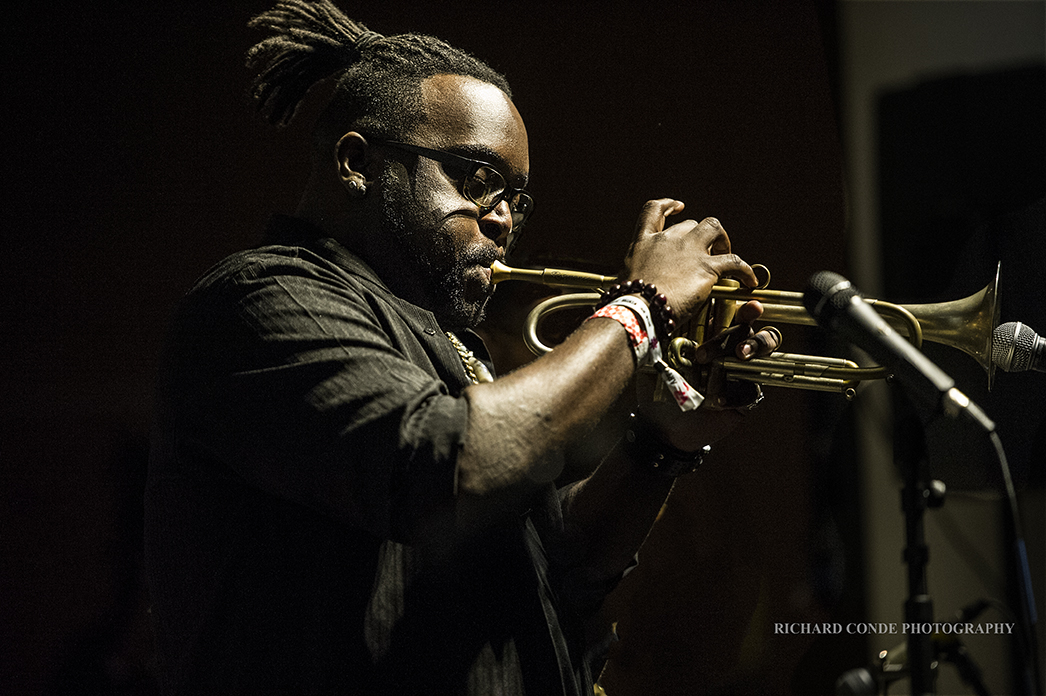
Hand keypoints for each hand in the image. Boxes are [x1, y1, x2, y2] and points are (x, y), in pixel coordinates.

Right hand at [624, 200, 758, 321]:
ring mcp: (689, 250)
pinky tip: (749, 281)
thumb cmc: (629, 300)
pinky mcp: (707, 267)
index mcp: (644, 242)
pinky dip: (746, 271)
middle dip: (700, 236)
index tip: (678, 207)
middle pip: (691, 224)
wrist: (639, 308)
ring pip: (714, 228)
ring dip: (721, 240)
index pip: (654, 210)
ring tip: (724, 255)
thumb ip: (636, 276)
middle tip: (705, 253)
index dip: (668, 205)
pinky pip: (735, 262)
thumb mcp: (625, 279)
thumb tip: (635, 286)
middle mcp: (668, 240)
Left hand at [635, 300, 780, 451]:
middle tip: (733, 345)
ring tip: (740, 356)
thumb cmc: (659, 384)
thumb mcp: (660, 356)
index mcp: (712, 335)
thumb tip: (677, 312)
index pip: (734, 316)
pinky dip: (737, 392)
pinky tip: (720, 399)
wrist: (660, 423)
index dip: (747, 310)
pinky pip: (751, 390)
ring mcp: (739, 374)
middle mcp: (729, 351)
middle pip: (753, 331)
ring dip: (755, 350)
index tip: (750, 306)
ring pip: (764, 354)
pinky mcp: (744, 399)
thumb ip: (671, 335)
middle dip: (745, 333)